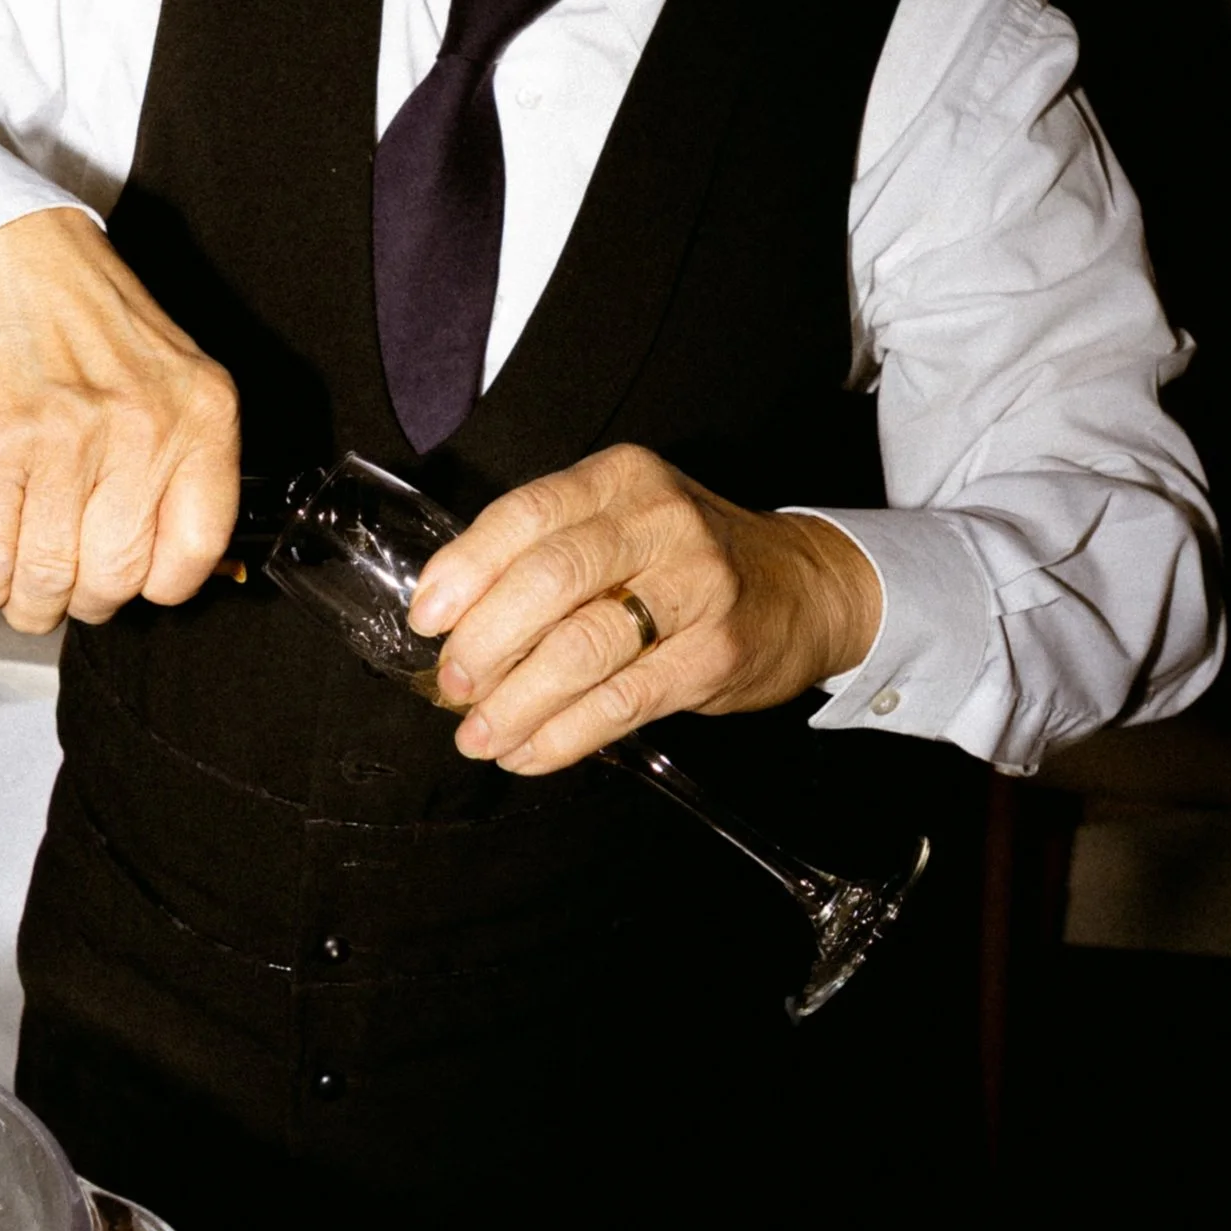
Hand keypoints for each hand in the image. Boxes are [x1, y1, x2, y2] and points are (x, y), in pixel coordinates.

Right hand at [0, 210, 240, 630]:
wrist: (14, 257)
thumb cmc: (91, 321)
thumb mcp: (173, 384)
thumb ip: (184, 467)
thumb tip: (169, 569)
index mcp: (202, 418)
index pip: (194, 554)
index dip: (153, 585)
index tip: (130, 582)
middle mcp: (144, 430)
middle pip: (115, 578)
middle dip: (81, 602)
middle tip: (62, 591)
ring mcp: (68, 439)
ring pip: (49, 576)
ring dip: (27, 603)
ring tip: (17, 592)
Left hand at [406, 444, 884, 773]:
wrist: (802, 586)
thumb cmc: (685, 558)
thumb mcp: (622, 519)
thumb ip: (545, 549)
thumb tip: (451, 617)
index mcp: (620, 479)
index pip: (525, 514)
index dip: (465, 569)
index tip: (428, 617)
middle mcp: (660, 522)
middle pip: (550, 580)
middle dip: (485, 642)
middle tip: (451, 683)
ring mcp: (695, 587)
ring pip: (582, 649)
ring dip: (516, 703)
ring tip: (480, 734)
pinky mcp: (714, 654)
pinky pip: (622, 702)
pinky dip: (563, 735)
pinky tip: (530, 751)